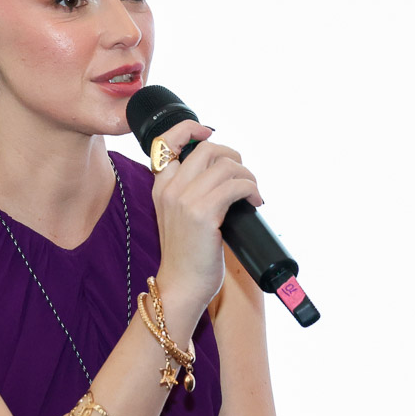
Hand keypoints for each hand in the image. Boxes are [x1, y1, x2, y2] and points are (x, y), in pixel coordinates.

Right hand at [148, 121, 263, 327]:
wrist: (181, 286)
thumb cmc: (186, 255)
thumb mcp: (178, 216)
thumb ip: (190, 192)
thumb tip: (223, 172)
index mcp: (160, 187)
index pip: (166, 141)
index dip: (190, 129)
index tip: (208, 134)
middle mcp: (169, 189)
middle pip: (207, 148)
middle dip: (233, 157)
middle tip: (243, 178)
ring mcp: (184, 200)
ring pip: (226, 165)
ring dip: (248, 177)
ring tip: (252, 194)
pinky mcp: (203, 214)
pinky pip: (236, 186)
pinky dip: (251, 190)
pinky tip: (254, 203)